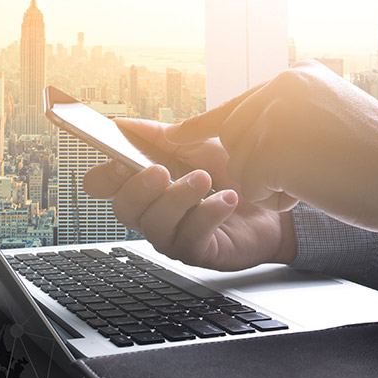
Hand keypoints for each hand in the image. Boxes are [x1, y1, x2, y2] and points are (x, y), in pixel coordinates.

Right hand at [82, 117, 295, 271]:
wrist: (273, 203)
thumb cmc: (231, 175)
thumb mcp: (195, 146)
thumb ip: (160, 136)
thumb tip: (124, 125)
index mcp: (143, 186)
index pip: (103, 186)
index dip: (105, 174)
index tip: (119, 159)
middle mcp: (152, 214)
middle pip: (123, 208)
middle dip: (139, 187)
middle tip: (161, 170)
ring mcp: (172, 236)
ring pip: (156, 224)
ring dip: (178, 197)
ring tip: (204, 179)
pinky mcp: (198, 253)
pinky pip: (190, 237)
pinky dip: (208, 213)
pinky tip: (228, 198)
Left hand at [172, 60, 377, 232]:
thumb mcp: (326, 123)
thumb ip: (283, 121)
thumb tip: (231, 139)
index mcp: (297, 77)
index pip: (234, 106)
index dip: (201, 129)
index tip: (160, 134)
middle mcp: (284, 86)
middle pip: (230, 137)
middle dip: (255, 167)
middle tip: (308, 172)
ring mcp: (279, 114)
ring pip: (238, 163)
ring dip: (270, 184)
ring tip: (317, 177)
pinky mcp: (277, 147)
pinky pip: (251, 184)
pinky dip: (277, 198)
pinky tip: (313, 188)